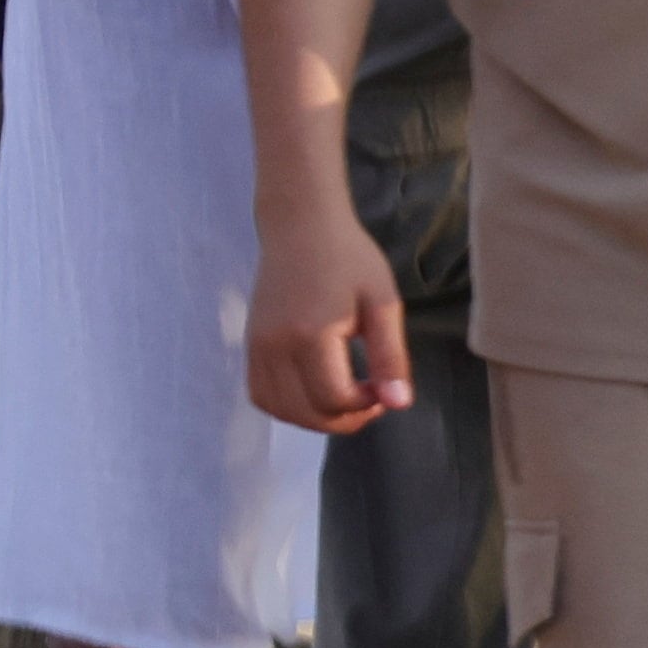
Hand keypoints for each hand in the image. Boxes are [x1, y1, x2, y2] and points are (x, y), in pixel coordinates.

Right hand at [246, 212, 412, 435]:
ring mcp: (257, 348)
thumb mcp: (383, 303)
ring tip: (346, 399)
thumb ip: (390, 357)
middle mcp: (276, 347)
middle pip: (305, 412)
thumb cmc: (349, 258)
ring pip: (280, 410)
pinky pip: (261, 395)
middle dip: (343, 420)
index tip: (385, 389)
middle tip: (371, 400)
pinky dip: (288, 406)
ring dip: (315, 418)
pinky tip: (315, 392)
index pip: (334, 398)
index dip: (365, 406)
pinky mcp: (249, 346)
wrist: (301, 227)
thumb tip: (399, 403)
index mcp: (312, 334)